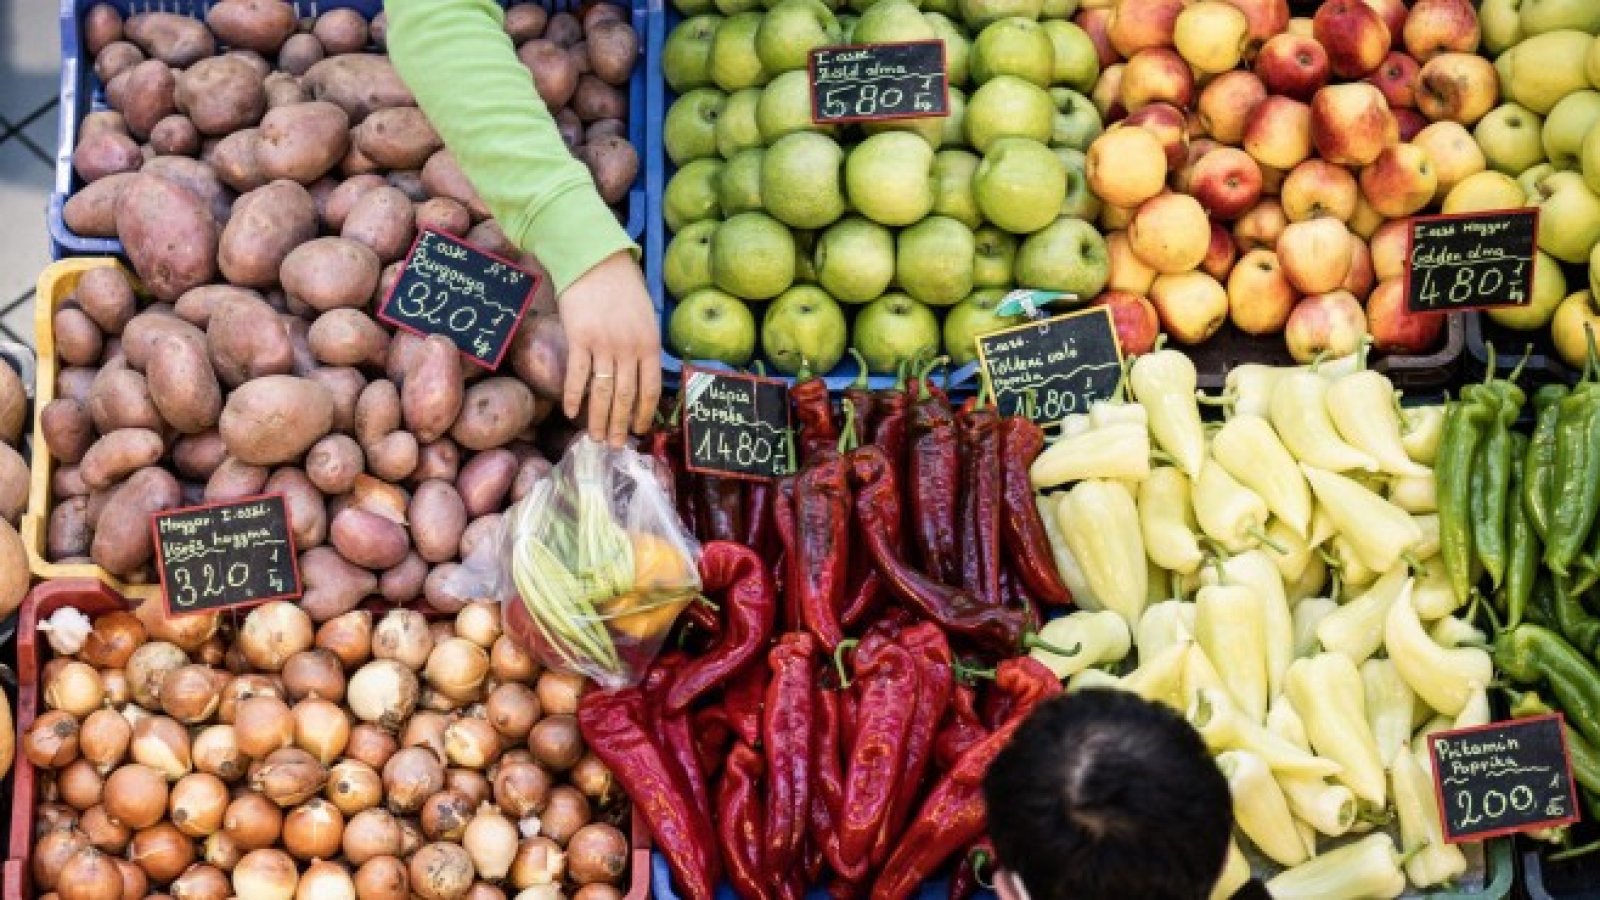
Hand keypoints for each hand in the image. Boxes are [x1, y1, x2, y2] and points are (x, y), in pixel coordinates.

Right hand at [557, 251, 661, 445]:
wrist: (594, 259)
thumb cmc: (622, 286)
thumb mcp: (646, 315)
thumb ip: (644, 345)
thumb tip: (641, 376)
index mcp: (650, 343)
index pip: (650, 389)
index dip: (643, 414)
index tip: (638, 430)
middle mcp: (629, 348)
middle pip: (625, 396)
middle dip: (620, 425)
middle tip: (615, 445)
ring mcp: (603, 344)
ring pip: (602, 392)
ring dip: (598, 419)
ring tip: (595, 437)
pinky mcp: (579, 339)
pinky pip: (577, 376)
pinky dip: (573, 397)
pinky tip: (571, 413)